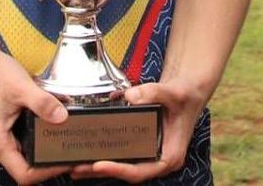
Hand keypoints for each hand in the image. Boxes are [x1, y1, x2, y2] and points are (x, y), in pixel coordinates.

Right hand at [0, 42, 70, 183]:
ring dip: (36, 147)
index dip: (46, 171)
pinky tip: (39, 126)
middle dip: (44, 158)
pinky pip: (13, 143)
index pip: (24, 174)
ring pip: (18, 155)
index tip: (63, 161)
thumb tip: (63, 118)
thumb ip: (44, 104)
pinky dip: (28, 137)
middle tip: (64, 148)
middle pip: (22, 166)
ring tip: (55, 135)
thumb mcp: (23, 87)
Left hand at [69, 78, 204, 180]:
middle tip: (75, 168)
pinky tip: (88, 151)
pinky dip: (107, 154)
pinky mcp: (143, 146)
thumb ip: (154, 92)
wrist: (189, 91)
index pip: (141, 171)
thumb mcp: (174, 92)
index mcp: (170, 156)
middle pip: (127, 172)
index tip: (99, 165)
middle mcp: (159, 160)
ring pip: (123, 165)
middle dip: (102, 171)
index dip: (120, 171)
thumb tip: (130, 96)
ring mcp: (151, 154)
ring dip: (100, 166)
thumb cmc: (185, 94)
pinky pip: (123, 154)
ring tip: (74, 165)